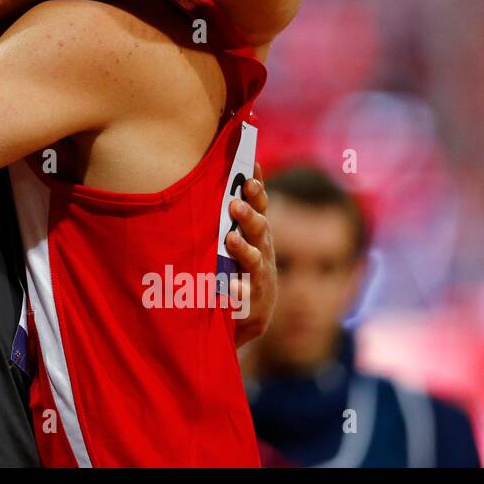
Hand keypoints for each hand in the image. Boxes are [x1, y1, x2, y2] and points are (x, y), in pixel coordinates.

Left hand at [225, 162, 276, 346]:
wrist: (248, 312)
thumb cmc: (237, 262)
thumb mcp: (238, 234)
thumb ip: (233, 209)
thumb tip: (221, 170)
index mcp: (257, 231)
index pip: (259, 205)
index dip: (257, 189)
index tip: (249, 172)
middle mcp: (262, 250)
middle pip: (259, 229)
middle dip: (249, 216)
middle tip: (235, 204)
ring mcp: (259, 276)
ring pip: (254, 260)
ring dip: (243, 249)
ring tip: (231, 240)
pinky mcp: (252, 302)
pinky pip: (245, 296)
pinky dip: (238, 291)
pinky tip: (232, 287)